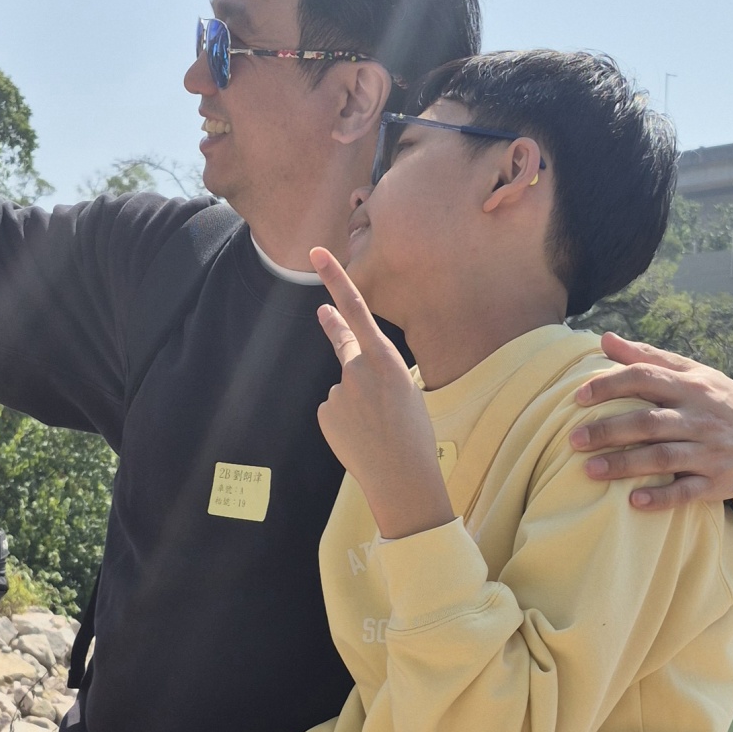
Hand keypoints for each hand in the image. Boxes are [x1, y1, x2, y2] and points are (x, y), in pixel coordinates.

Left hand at [310, 247, 452, 541]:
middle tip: (322, 311)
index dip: (336, 278)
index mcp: (387, 359)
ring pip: (344, 386)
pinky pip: (334, 409)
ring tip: (377, 427)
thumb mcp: (407, 390)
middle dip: (334, 326)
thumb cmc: (413, 434)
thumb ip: (378, 371)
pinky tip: (361, 437)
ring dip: (356, 401)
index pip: (357, 309)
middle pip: (344, 341)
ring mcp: (338, 391)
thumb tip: (347, 368)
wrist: (402, 477)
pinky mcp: (325, 413)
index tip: (318, 254)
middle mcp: (358, 369)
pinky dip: (345, 421)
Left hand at [568, 335, 732, 508]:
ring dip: (625, 465)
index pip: (645, 377)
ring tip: (589, 471)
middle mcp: (700, 417)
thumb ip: (648, 358)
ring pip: (662, 457)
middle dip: (608, 430)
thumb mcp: (693, 374)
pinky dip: (660, 497)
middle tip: (573, 440)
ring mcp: (710, 451)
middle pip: (648, 421)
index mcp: (691, 387)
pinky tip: (633, 500)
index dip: (610, 385)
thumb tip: (604, 338)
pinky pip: (686, 492)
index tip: (578, 397)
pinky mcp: (717, 482)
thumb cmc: (720, 403)